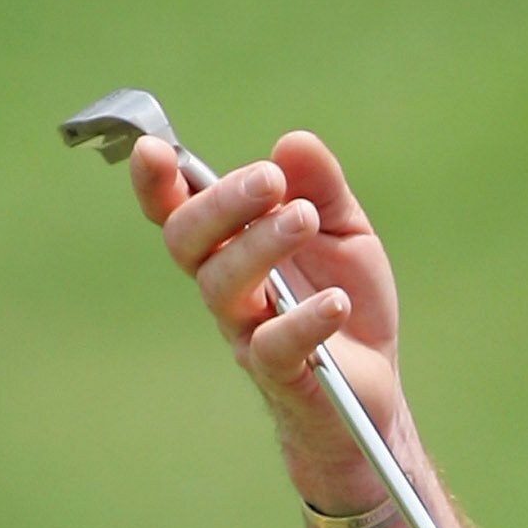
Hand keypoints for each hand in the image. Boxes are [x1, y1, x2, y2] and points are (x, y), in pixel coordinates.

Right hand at [133, 128, 402, 504]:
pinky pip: (275, 347)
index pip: (180, 210)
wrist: (374, 385)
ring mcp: (246, 330)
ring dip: (260, 246)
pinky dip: (304, 322)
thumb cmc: (344, 299)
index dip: (157, 184)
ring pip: (223, 287)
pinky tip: (337, 302)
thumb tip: (293, 142)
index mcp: (233, 244)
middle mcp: (227, 286)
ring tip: (304, 219)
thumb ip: (321, 188)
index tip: (153, 150)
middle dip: (220, 204)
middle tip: (268, 180)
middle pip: (190, 241)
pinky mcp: (280, 373)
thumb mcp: (344, 231)